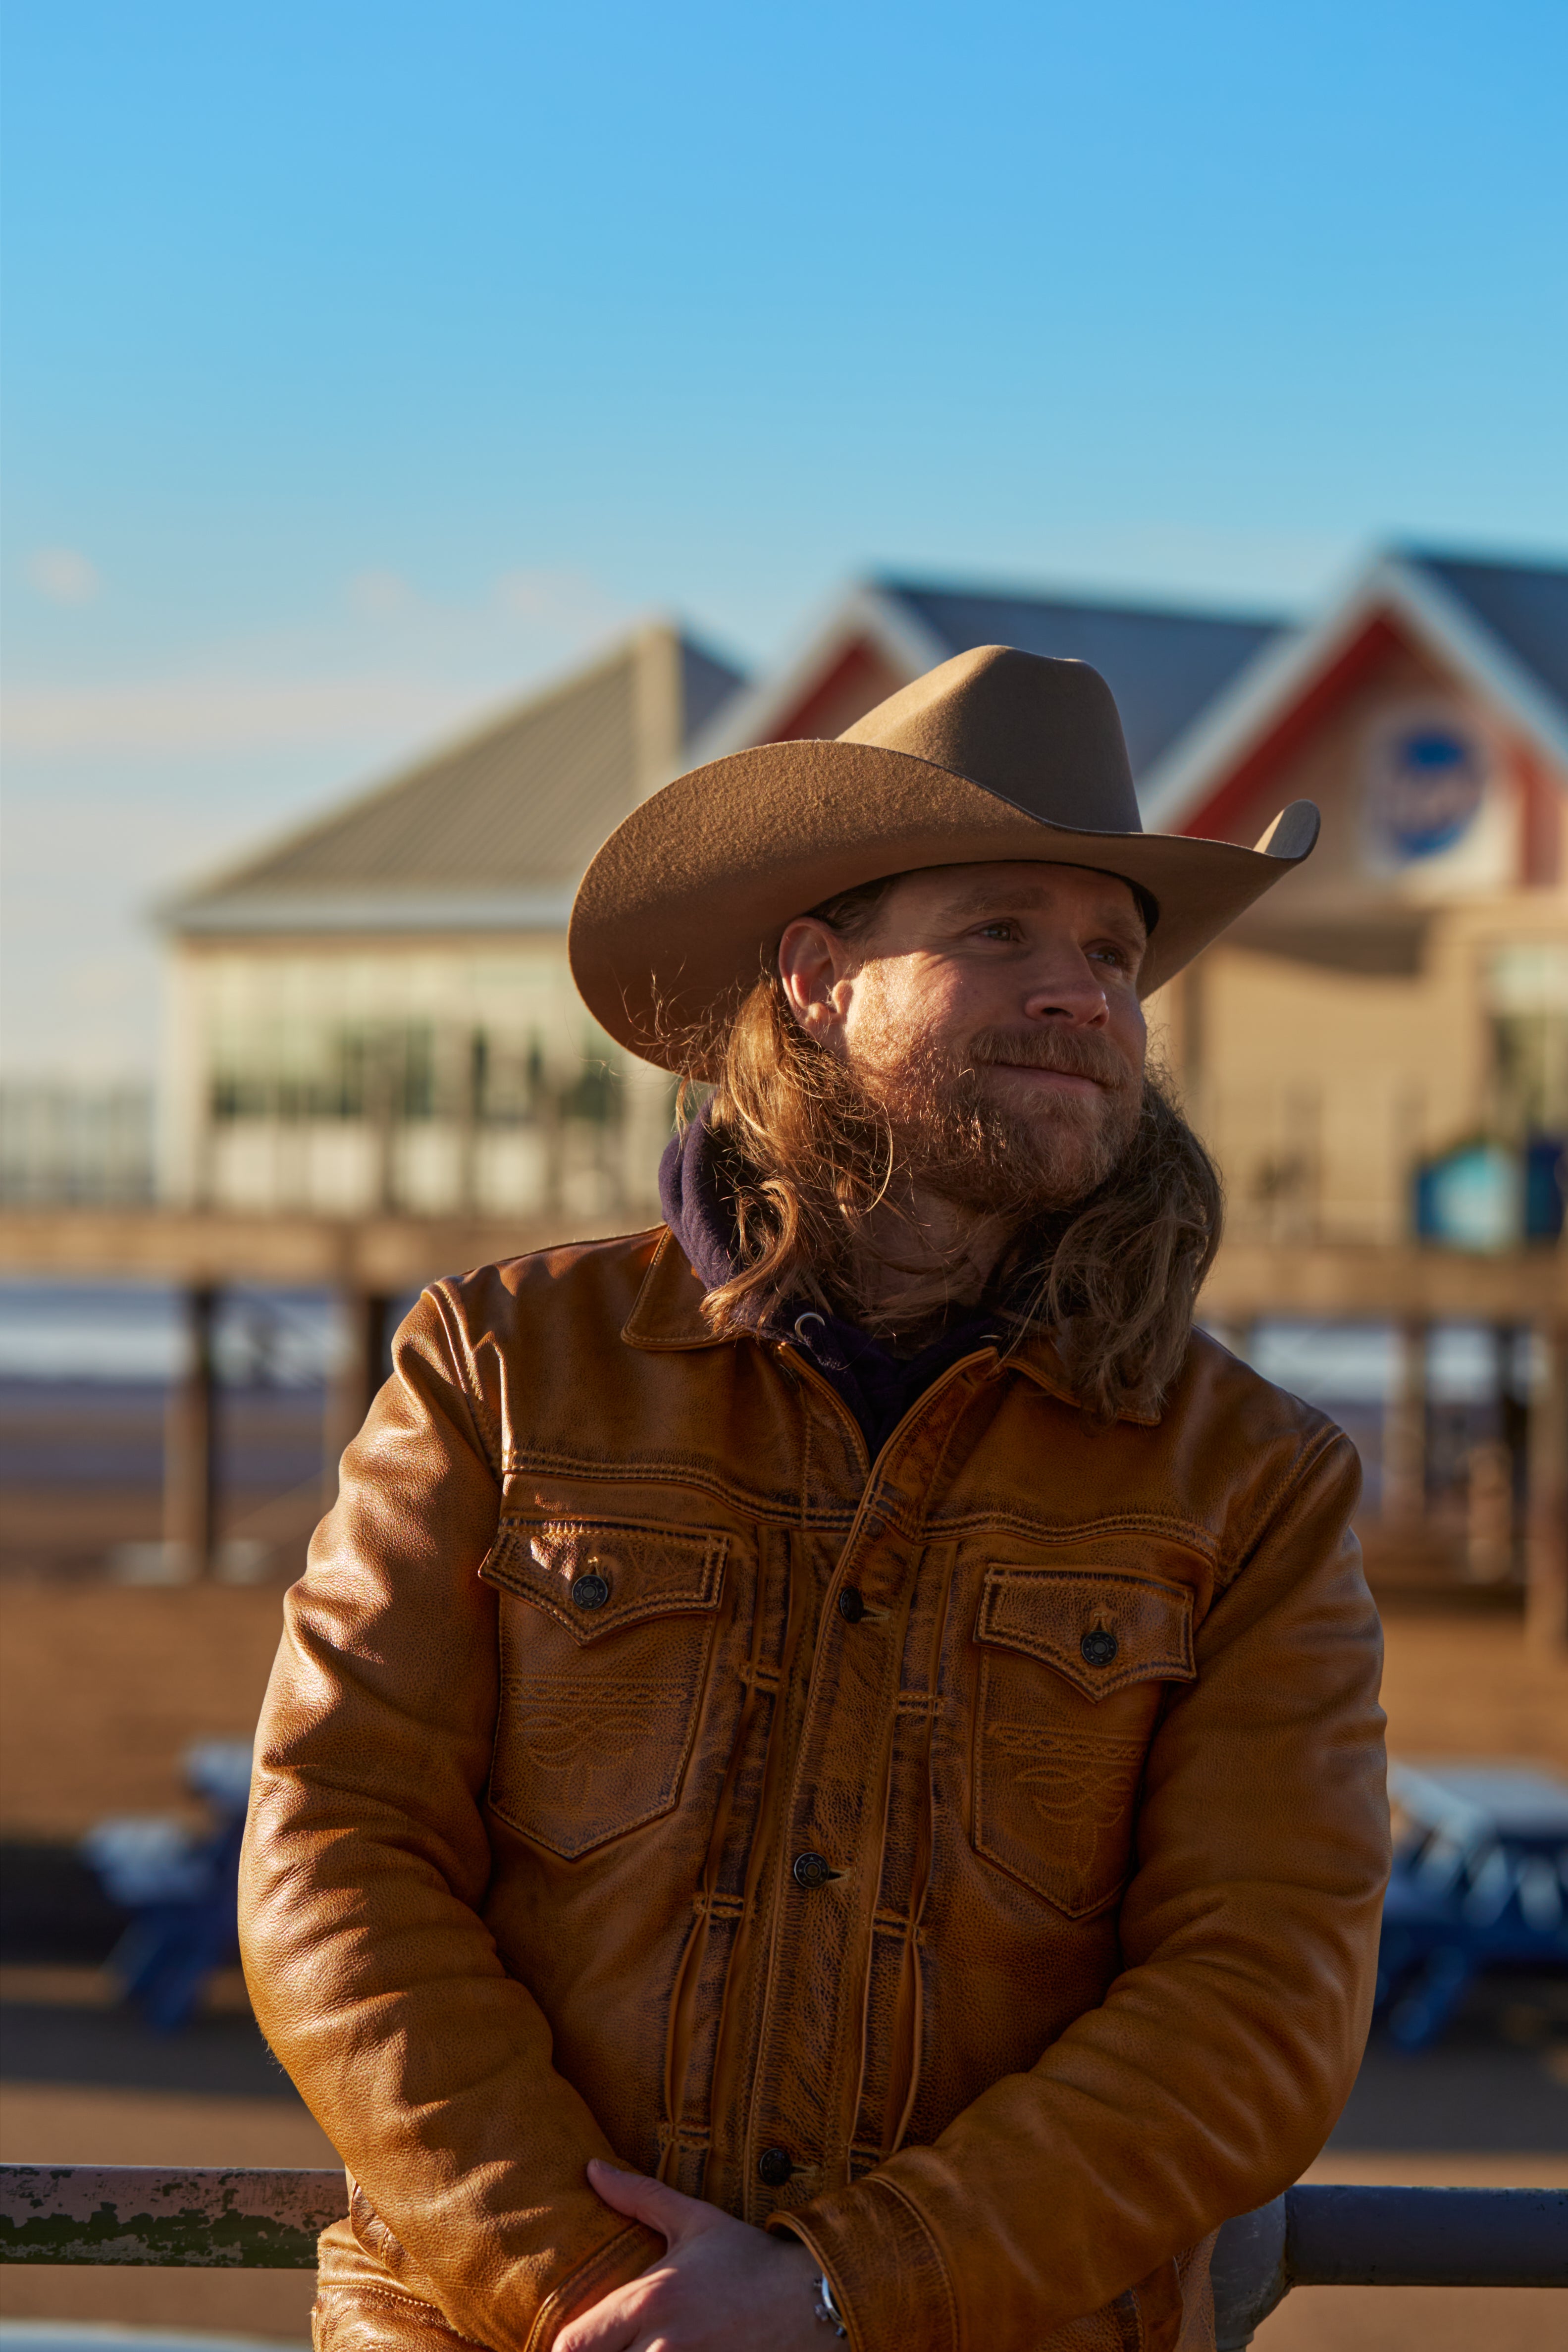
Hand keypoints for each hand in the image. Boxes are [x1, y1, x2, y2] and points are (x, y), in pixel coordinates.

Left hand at [555, 2157, 825, 2351]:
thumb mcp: (694, 2221)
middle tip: (608, 2346)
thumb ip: (639, 2197)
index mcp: (650, 2299)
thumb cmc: (748, 2258)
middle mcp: (662, 2346)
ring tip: (637, 2349)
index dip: (564, 2351)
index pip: (573, 2345)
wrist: (812, 2298)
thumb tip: (591, 2168)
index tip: (573, 2344)